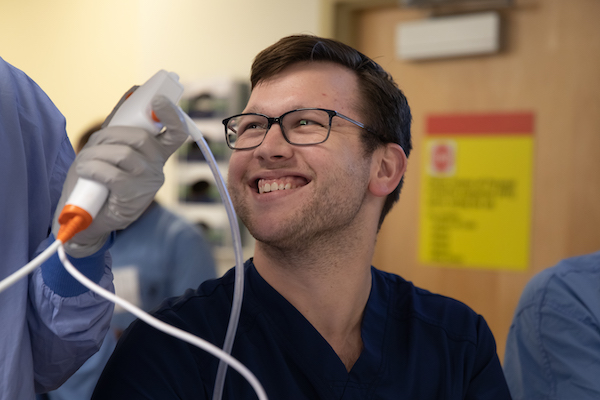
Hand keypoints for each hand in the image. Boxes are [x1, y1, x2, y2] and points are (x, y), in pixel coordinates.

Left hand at [52, 95, 187, 256]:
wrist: (86, 219)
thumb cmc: (97, 180)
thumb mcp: (109, 149)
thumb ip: (122, 125)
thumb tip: (134, 91)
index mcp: (157, 154)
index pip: (176, 132)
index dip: (172, 115)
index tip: (160, 100)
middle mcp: (158, 168)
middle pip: (141, 138)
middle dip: (111, 135)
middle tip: (95, 143)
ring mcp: (148, 183)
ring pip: (123, 153)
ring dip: (96, 153)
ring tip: (84, 162)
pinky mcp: (133, 197)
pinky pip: (111, 173)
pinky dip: (92, 168)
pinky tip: (85, 171)